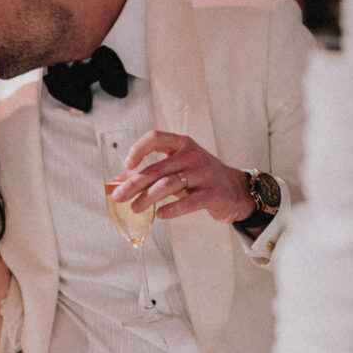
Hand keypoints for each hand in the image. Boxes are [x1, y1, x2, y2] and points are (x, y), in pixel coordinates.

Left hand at [113, 131, 252, 224]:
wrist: (234, 190)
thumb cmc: (200, 177)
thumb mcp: (177, 167)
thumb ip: (150, 172)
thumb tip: (118, 180)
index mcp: (182, 144)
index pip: (155, 138)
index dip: (138, 149)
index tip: (127, 164)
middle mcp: (192, 156)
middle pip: (157, 168)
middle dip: (134, 184)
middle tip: (119, 197)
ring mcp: (203, 174)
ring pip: (169, 185)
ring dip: (148, 198)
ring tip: (135, 208)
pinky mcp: (212, 194)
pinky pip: (187, 203)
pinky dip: (171, 209)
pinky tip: (160, 215)